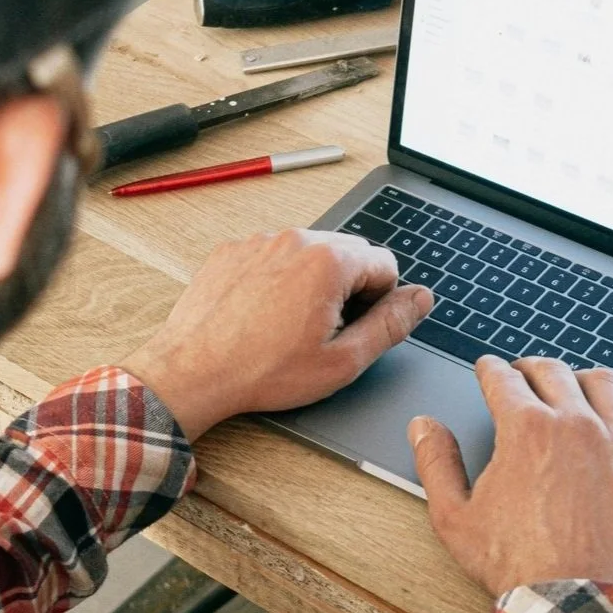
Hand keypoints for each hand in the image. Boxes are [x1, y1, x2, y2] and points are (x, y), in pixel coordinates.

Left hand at [123, 229, 430, 437]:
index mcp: (329, 262)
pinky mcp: (232, 250)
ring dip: (311, 282)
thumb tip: (420, 299)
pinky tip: (262, 316)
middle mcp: (295, 239)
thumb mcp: (342, 360)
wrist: (193, 372)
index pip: (385, 264)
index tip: (355, 327)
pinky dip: (276, 280)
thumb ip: (391, 325)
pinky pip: (272, 256)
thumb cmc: (261, 371)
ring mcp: (259, 242)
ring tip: (288, 326)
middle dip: (347, 288)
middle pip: (348, 253)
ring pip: (309, 253)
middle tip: (323, 331)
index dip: (380, 301)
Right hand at [410, 356, 612, 597]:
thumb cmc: (517, 569)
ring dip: (584, 381)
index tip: (490, 370)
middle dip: (532, 368)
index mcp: (525, 429)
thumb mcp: (456, 520)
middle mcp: (576, 424)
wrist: (578, 608)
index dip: (491, 370)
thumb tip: (424, 427)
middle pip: (554, 372)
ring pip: (606, 385)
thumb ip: (436, 464)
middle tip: (525, 375)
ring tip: (577, 388)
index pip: (504, 378)